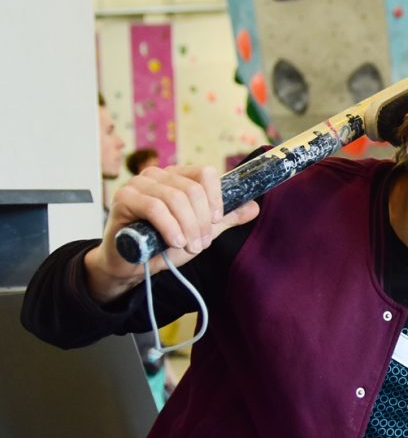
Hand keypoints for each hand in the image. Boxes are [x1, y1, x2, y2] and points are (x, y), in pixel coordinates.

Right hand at [84, 165, 259, 301]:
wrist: (131, 264)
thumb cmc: (163, 244)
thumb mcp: (201, 231)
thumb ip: (224, 218)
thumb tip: (253, 207)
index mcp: (178, 176)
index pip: (205, 173)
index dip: (216, 197)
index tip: (217, 220)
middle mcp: (158, 175)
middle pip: (192, 189)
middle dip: (202, 221)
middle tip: (201, 243)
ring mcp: (138, 184)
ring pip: (175, 198)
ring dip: (188, 227)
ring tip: (189, 246)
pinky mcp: (124, 198)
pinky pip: (154, 207)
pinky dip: (170, 227)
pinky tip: (174, 242)